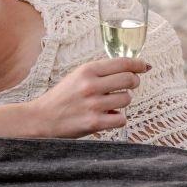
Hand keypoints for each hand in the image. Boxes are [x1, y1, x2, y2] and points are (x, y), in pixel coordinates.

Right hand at [30, 57, 150, 137]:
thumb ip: (101, 72)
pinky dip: (118, 118)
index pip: (123, 63)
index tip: (145, 67)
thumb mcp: (78, 76)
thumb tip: (133, 68)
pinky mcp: (94, 123)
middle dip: (134, 82)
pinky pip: (121, 119)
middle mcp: (91, 85)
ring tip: (111, 103)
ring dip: (123, 101)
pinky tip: (108, 116)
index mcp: (87, 70)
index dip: (138, 64)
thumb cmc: (63, 96)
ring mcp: (93, 105)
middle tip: (129, 86)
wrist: (42, 118)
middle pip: (130, 80)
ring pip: (127, 99)